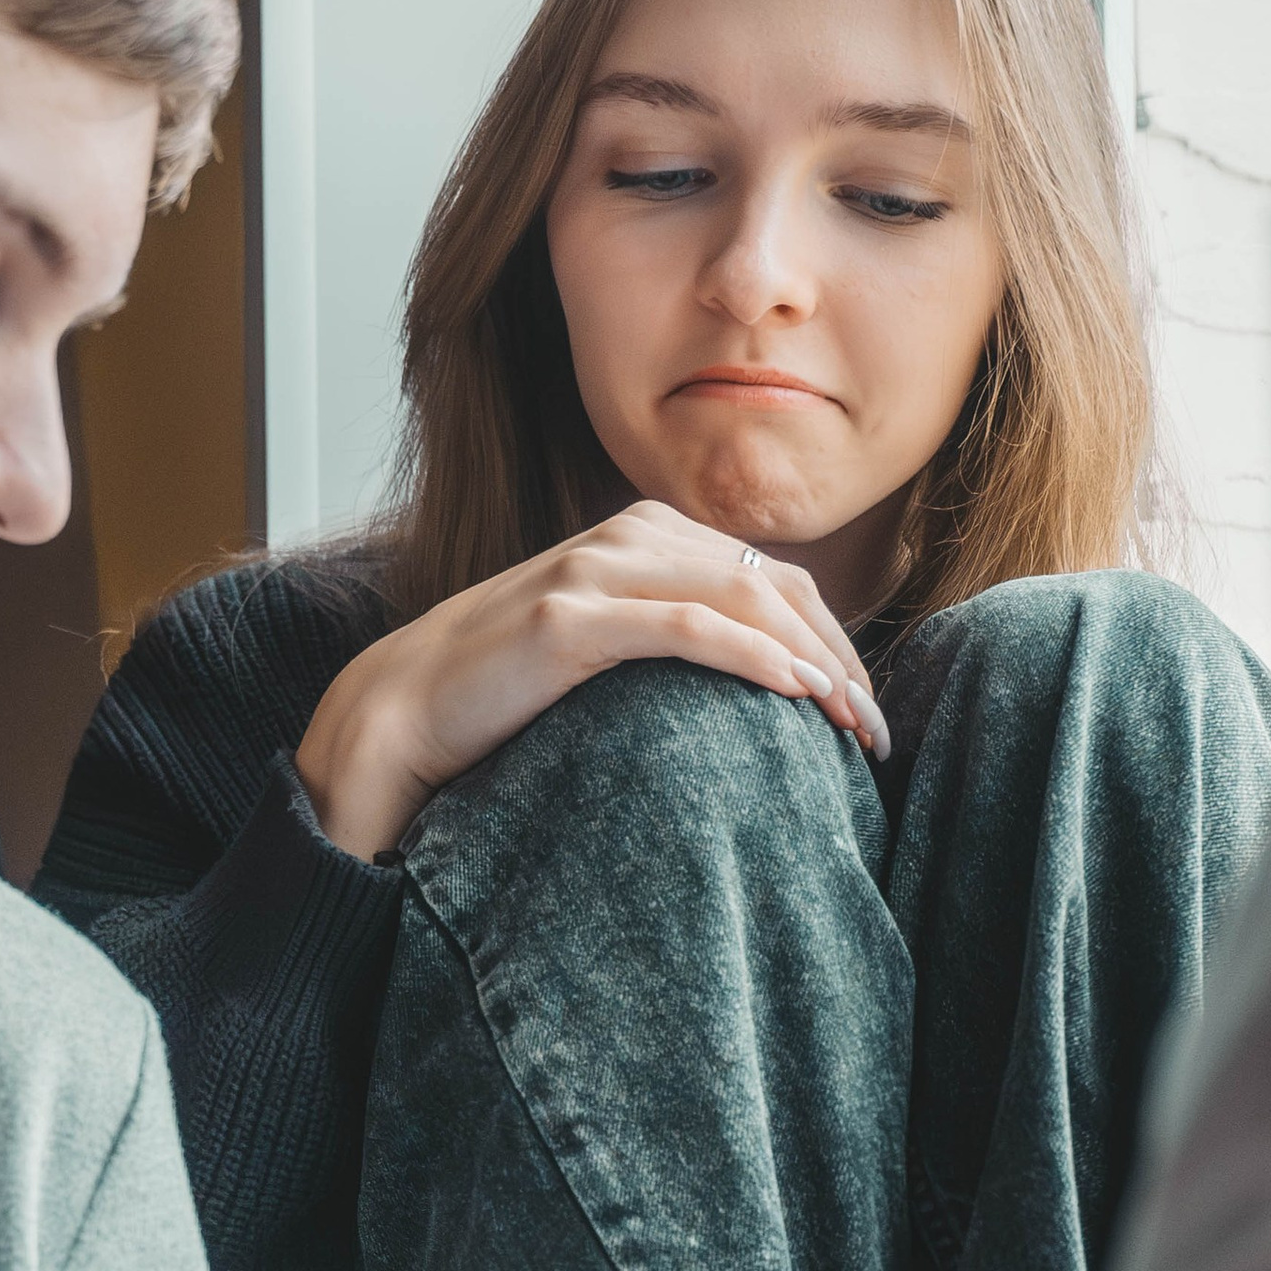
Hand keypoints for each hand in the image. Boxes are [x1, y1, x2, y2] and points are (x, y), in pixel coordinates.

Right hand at [293, 499, 889, 857]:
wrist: (394, 713)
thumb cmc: (499, 698)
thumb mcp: (598, 653)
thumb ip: (662, 642)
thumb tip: (748, 688)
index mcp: (640, 538)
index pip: (770, 579)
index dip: (832, 640)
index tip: (862, 710)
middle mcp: (624, 537)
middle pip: (774, 585)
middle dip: (840, 656)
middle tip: (876, 732)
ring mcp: (595, 570)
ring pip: (746, 599)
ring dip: (817, 662)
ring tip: (855, 724)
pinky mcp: (569, 618)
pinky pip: (691, 627)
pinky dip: (758, 658)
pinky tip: (800, 696)